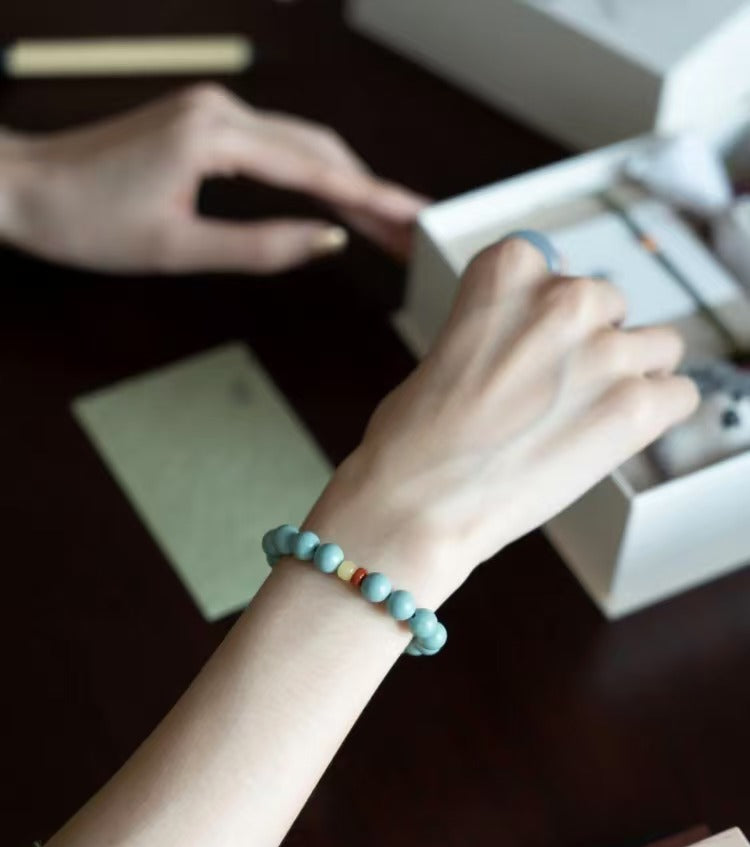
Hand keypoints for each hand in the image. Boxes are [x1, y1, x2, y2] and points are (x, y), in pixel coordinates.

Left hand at [0, 84, 425, 273]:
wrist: (25, 190)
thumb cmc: (87, 223)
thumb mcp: (179, 251)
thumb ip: (261, 247)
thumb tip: (328, 244)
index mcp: (215, 137)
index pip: (316, 169)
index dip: (373, 199)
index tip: (416, 217)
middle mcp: (221, 110)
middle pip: (320, 148)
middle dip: (370, 193)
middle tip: (411, 233)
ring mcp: (212, 109)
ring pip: (301, 142)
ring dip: (345, 181)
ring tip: (384, 223)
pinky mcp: (204, 120)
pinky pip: (275, 143)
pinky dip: (311, 171)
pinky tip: (333, 197)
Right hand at [311, 238, 698, 604]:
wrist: (416, 503)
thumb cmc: (415, 438)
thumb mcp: (450, 345)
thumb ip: (505, 326)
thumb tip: (550, 341)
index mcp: (510, 268)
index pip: (560, 269)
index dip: (549, 317)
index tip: (531, 350)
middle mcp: (564, 297)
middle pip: (614, 306)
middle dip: (591, 346)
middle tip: (553, 396)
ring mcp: (606, 351)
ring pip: (658, 347)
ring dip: (628, 378)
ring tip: (581, 421)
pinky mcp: (635, 406)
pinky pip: (680, 394)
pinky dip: (654, 417)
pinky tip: (611, 440)